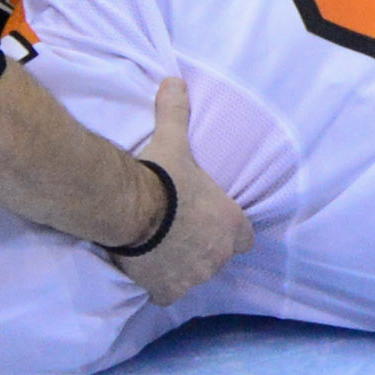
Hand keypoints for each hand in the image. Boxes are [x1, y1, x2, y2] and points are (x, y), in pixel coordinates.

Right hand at [119, 76, 251, 303]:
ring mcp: (194, 276)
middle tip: (177, 231)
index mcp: (232, 225)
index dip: (229, 231)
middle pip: (217, 258)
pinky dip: (159, 286)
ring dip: (181, 267)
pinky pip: (168, 293)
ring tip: (158, 248)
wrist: (129, 209)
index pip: (246, 238)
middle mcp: (219, 255)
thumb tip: (175, 81)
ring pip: (193, 276)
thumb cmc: (160, 175)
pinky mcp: (168, 291)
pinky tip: (145, 271)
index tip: (209, 222)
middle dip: (202, 249)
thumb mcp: (173, 140)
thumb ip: (177, 113)